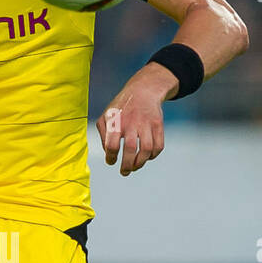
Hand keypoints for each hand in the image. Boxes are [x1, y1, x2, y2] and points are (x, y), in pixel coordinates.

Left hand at [95, 61, 177, 175]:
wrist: (143, 90)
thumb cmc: (120, 107)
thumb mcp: (105, 116)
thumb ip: (103, 134)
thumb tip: (108, 153)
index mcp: (115, 121)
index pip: (111, 145)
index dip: (110, 157)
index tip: (111, 161)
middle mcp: (131, 122)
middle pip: (130, 149)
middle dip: (126, 165)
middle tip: (124, 172)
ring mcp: (146, 123)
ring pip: (146, 150)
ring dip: (140, 163)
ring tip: (135, 167)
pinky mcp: (158, 125)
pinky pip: (158, 146)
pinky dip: (153, 156)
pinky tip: (146, 157)